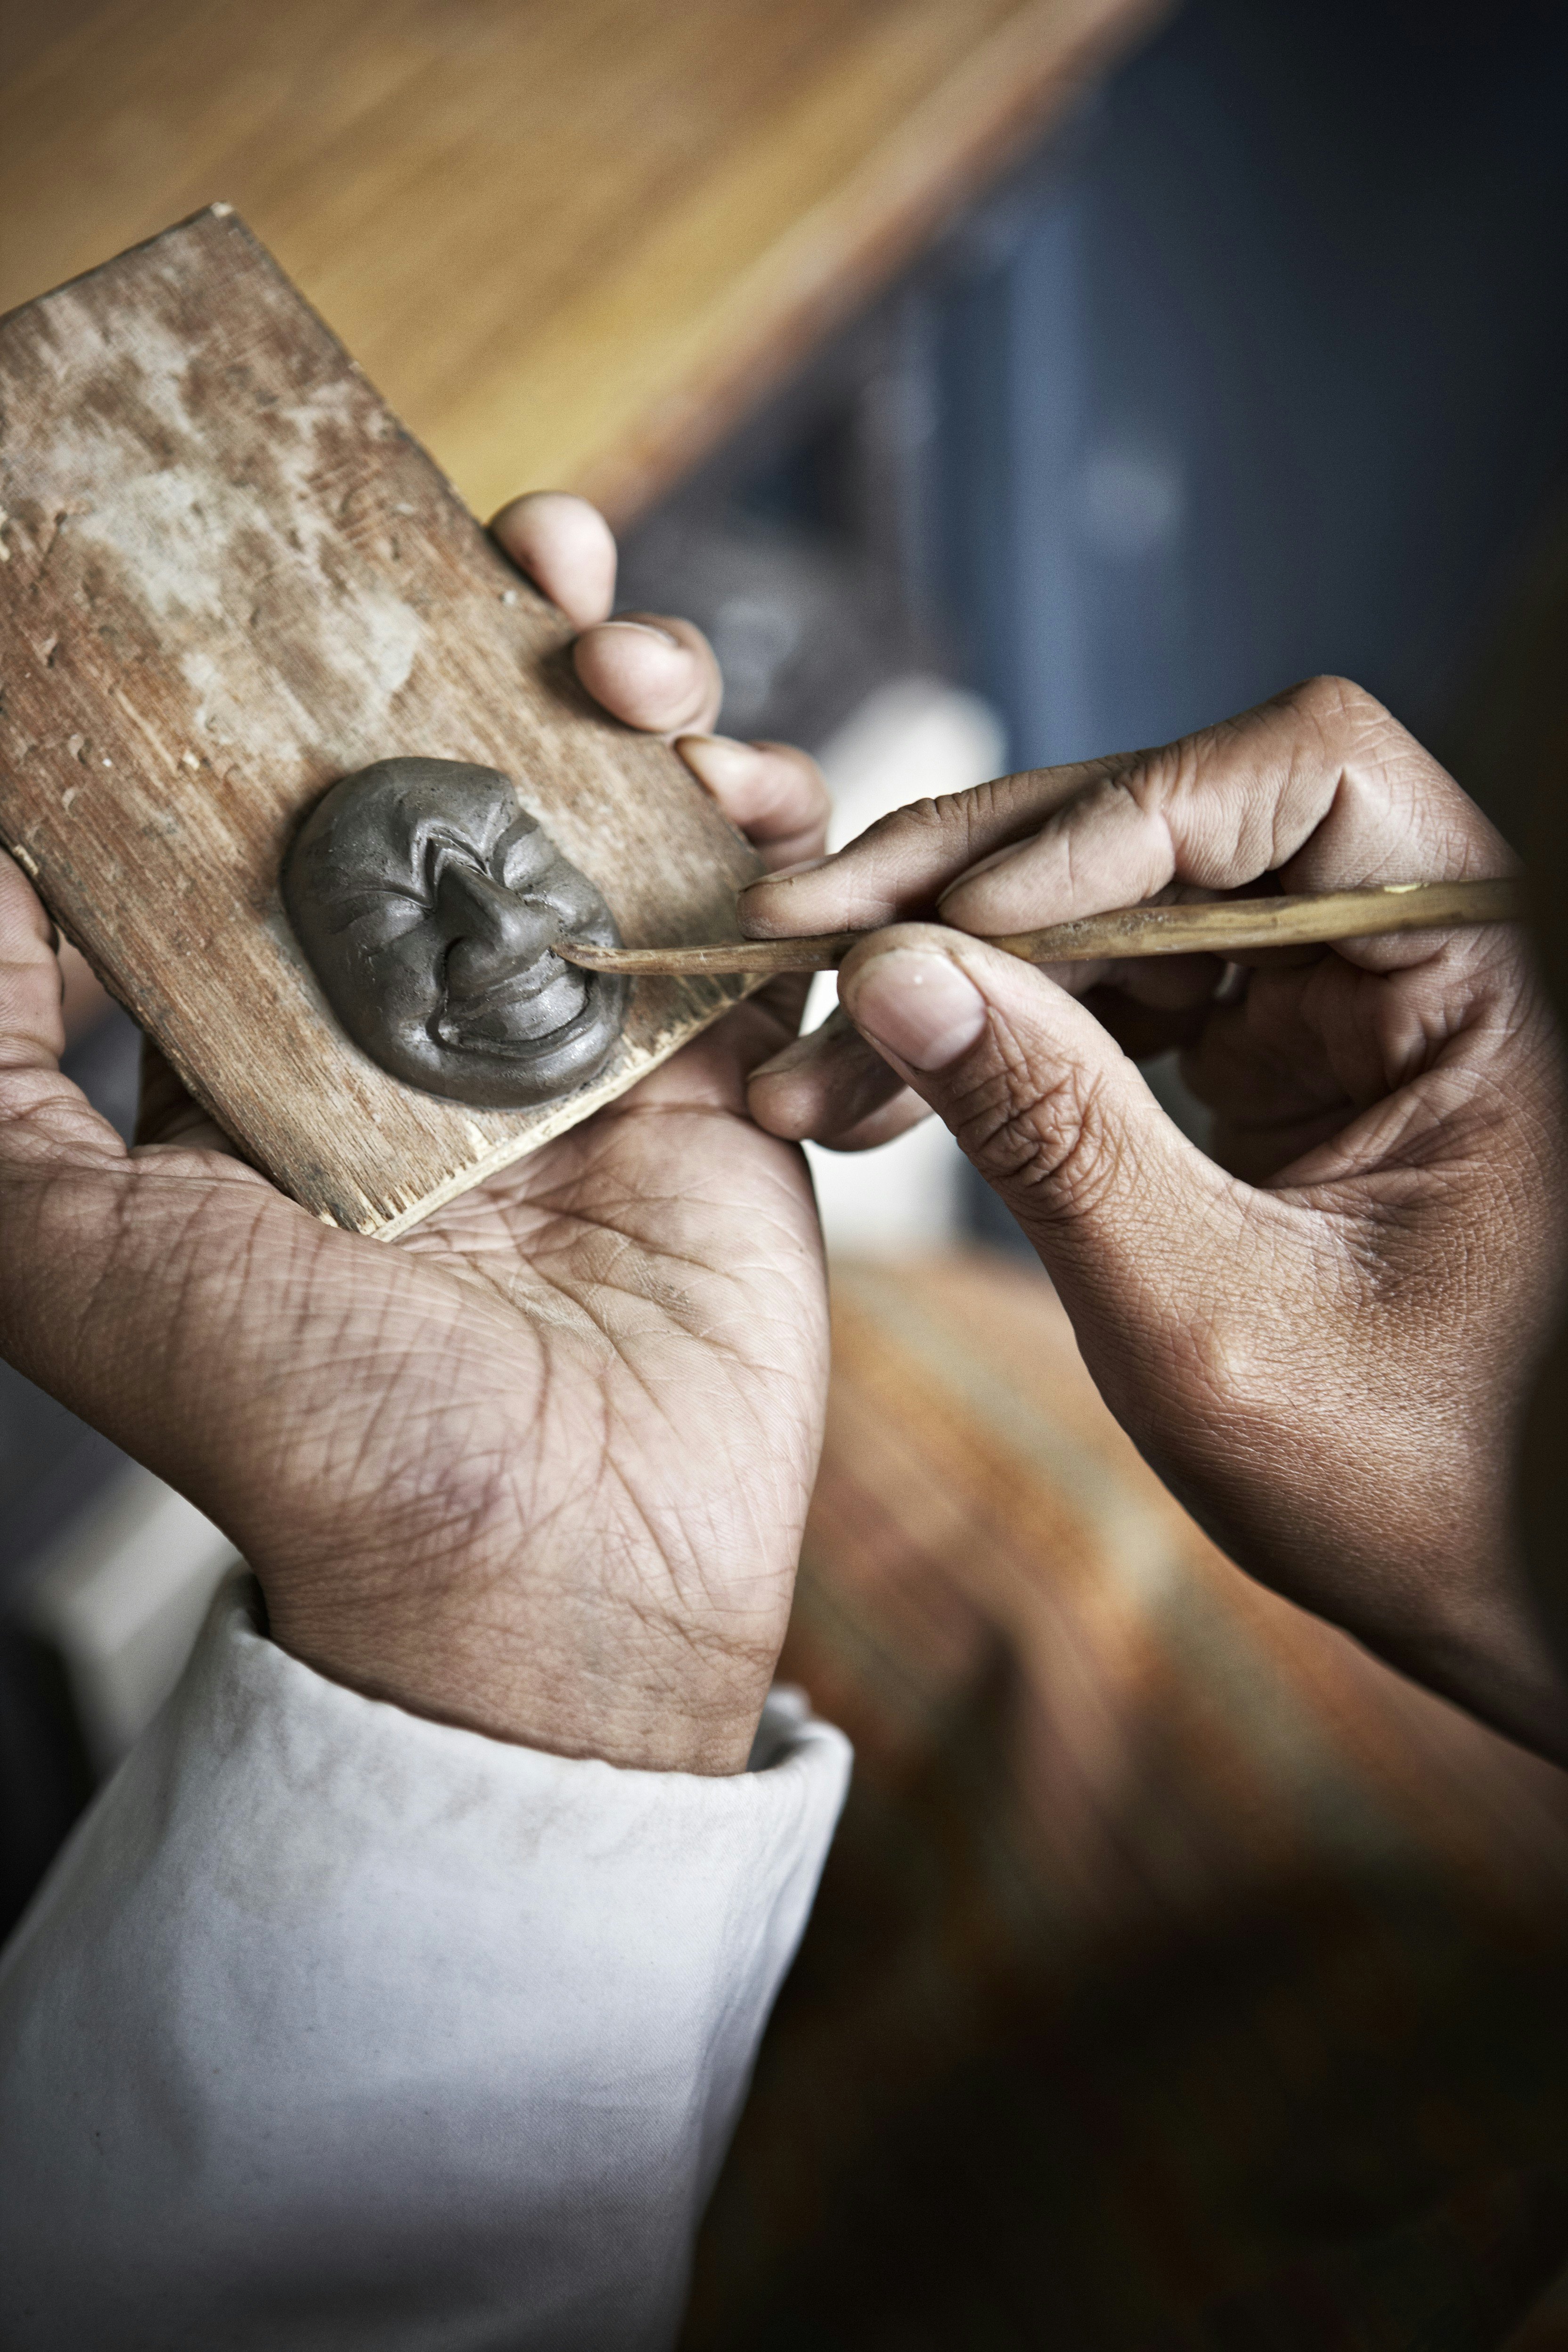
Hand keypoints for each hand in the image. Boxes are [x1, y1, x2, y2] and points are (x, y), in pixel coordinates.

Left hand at [0, 495, 829, 1775]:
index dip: (351, 637)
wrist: (522, 1576)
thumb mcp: (55, 1229)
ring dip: (671, 706)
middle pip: (507, 754)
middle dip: (532, 627)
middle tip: (550, 560)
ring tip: (655, 688)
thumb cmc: (291, 1416)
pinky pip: (779, 926)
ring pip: (653, 810)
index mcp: (302, 1017)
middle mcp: (451, 1009)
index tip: (373, 529)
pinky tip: (768, 812)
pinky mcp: (731, 1088)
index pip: (329, 775)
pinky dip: (790, 848)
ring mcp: (603, 1041)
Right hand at [736, 676, 1567, 1757]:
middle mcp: (1413, 953)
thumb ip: (1056, 1138)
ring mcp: (1331, 998)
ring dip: (948, 968)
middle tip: (801, 940)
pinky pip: (1106, 991)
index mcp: (1484, 977)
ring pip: (1112, 902)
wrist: (1480, 1575)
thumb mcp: (1212, 1321)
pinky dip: (986, 1034)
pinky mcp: (1265, 1051)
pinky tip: (870, 1092)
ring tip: (804, 1062)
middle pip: (1173, 821)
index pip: (1308, 778)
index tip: (960, 924)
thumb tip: (891, 974)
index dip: (1117, 816)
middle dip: (972, 884)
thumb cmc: (1413, 1481)